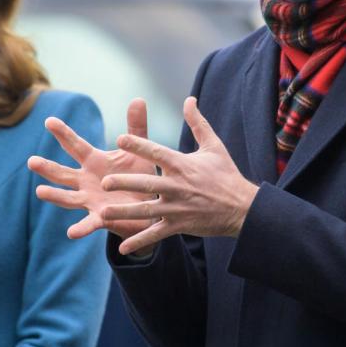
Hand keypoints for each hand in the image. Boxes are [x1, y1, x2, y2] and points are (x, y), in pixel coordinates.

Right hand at [28, 98, 157, 240]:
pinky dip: (80, 229)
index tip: (49, 120)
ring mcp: (90, 200)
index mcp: (94, 162)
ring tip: (40, 191)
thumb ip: (136, 127)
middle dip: (47, 167)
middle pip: (63, 173)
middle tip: (31, 161)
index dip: (63, 133)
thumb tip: (138, 98)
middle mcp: (86, 181)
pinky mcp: (100, 218)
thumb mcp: (139, 150)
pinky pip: (88, 224)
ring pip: (68, 197)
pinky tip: (71, 233)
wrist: (150, 207)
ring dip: (54, 195)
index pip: (75, 145)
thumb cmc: (140, 177)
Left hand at [102, 97, 259, 255]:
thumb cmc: (226, 174)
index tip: (120, 139)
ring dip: (124, 212)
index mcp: (182, 165)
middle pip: (147, 183)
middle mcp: (177, 186)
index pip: (157, 152)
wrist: (243, 207)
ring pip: (146, 210)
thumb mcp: (214, 146)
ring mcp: (177, 208)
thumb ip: (198, 122)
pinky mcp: (179, 225)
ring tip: (103, 213)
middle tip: (104, 182)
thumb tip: (189, 99)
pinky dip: (139, 240)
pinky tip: (122, 247)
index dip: (139, 145)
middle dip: (125, 183)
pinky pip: (156, 234)